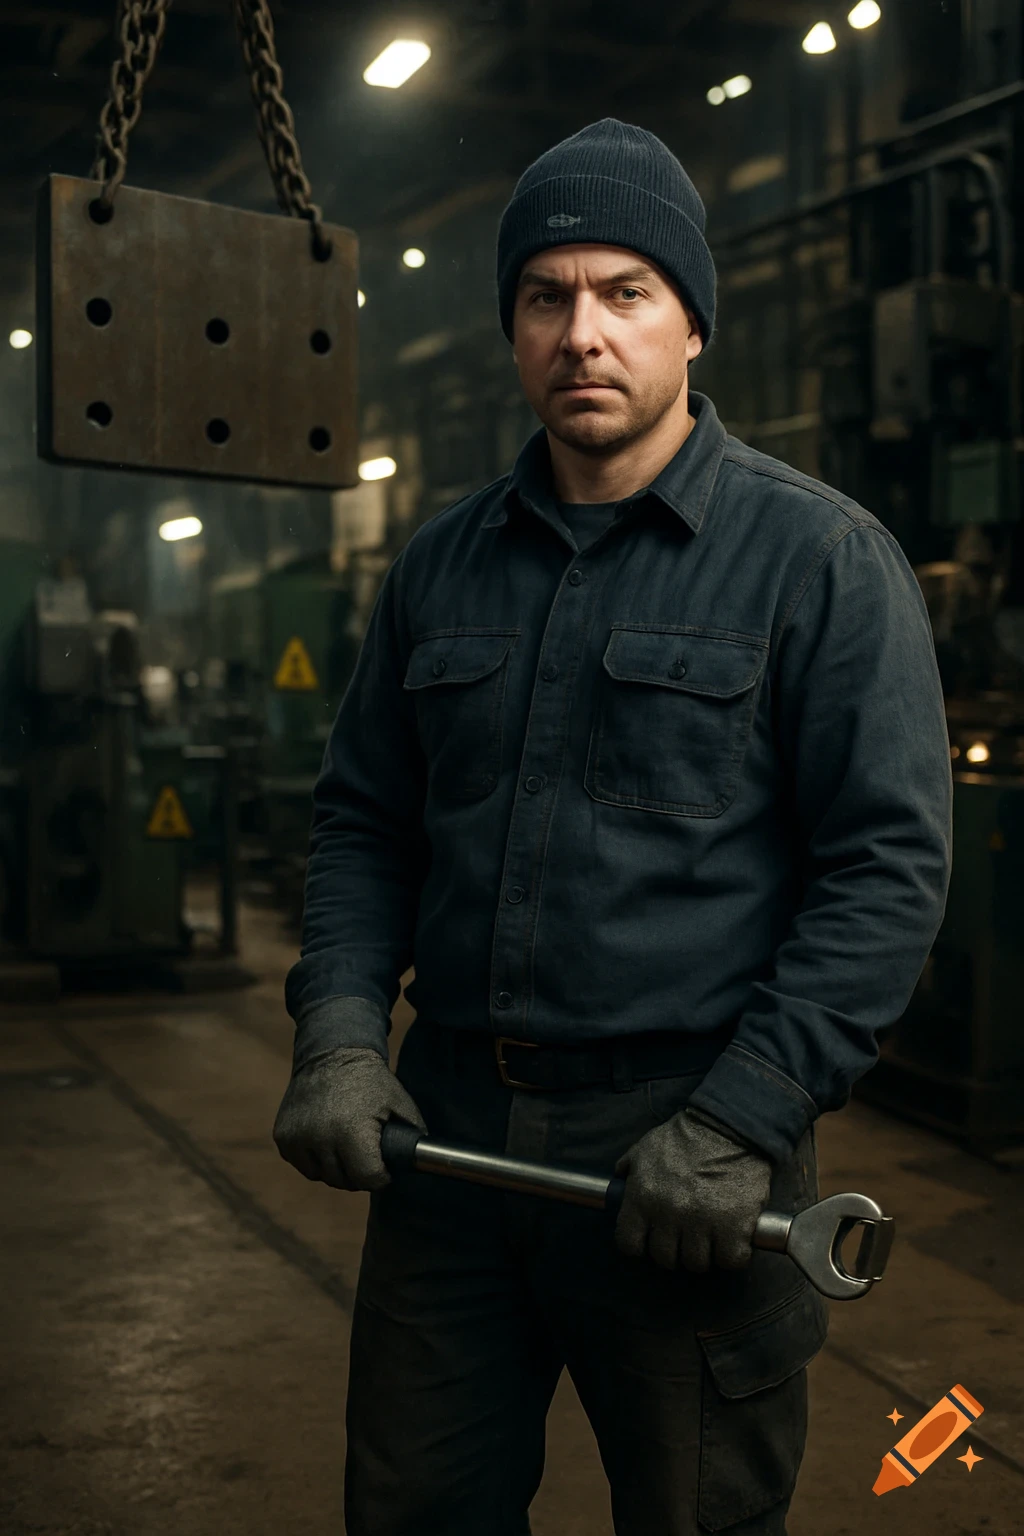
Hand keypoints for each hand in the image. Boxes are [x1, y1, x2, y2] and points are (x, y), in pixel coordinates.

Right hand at [273, 1046, 425, 1191]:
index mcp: (351, 1131)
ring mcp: (297, 1138)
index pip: (369, 1179)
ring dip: (335, 1168)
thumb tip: (420, 1162)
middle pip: (344, 1181)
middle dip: (359, 1173)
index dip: (381, 1176)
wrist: (331, 1053)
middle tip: (366, 1154)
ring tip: (346, 1146)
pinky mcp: (283, 1136)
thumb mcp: (399, 1102)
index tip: (384, 1166)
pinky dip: (315, 1159)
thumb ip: (413, 1134)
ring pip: (322, 1176)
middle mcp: (320, 1137)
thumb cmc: (370, 1080)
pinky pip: (302, 1164)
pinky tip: (325, 1140)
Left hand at [614, 1107, 772, 1271]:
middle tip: (685, 1238)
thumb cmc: (685, 1136)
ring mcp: (701, 1223)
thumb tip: (619, 1183)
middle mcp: (668, 1215)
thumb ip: (629, 1169)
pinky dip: (733, 1256)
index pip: (629, 1243)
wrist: (728, 1126)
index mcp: (642, 1198)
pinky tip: (733, 1242)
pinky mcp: (734, 1227)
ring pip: (696, 1263)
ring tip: (710, 1239)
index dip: (640, 1245)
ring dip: (704, 1254)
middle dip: (674, 1251)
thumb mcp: (645, 1148)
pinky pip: (730, 1260)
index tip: (652, 1240)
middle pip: (665, 1259)